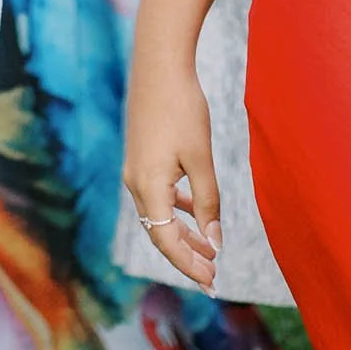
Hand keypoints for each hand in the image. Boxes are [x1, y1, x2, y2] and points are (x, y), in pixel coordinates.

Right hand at [123, 48, 221, 290]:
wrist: (158, 67)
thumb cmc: (182, 110)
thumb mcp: (200, 158)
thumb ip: (207, 202)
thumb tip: (214, 241)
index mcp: (148, 186)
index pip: (165, 240)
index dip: (188, 264)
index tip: (211, 282)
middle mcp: (135, 182)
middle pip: (159, 232)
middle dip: (185, 256)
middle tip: (212, 276)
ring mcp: (135, 170)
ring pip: (158, 215)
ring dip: (182, 235)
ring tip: (208, 250)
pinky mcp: (140, 158)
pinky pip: (156, 196)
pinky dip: (175, 211)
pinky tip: (193, 212)